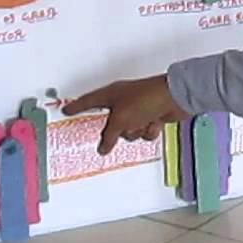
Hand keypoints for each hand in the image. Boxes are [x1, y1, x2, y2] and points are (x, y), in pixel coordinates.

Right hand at [62, 74, 190, 154]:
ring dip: (135, 131)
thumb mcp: (121, 119)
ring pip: (127, 131)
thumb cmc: (147, 99)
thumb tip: (103, 148)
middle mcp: (123, 101)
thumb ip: (109, 136)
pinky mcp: (152, 116)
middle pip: (110, 122)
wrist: (176, 97)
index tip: (66, 110)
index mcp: (112, 94)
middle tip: (116, 131)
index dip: (77, 106)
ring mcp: (138, 109)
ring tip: (143, 122)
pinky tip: (155, 123)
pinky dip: (149, 130)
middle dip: (117, 129)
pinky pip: (143, 132)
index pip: (88, 101)